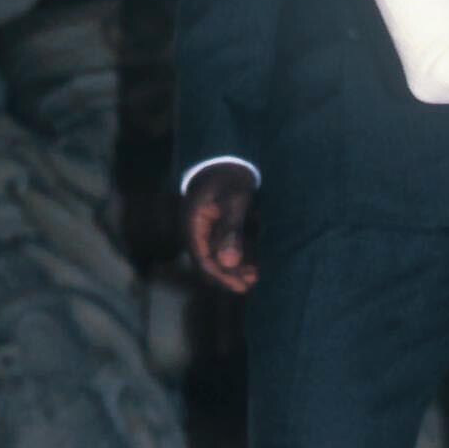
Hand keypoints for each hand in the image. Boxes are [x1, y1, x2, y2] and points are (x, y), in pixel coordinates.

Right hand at [182, 161, 258, 296]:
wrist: (227, 160)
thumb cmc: (230, 179)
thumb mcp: (234, 204)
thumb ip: (231, 232)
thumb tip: (229, 262)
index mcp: (194, 225)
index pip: (204, 260)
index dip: (222, 276)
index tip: (242, 287)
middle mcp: (195, 231)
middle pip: (210, 262)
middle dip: (229, 275)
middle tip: (251, 283)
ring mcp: (204, 230)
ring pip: (217, 257)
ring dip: (234, 268)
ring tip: (254, 276)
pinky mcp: (215, 228)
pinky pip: (223, 248)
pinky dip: (236, 257)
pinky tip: (252, 265)